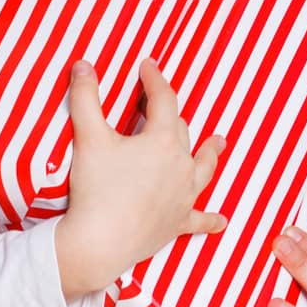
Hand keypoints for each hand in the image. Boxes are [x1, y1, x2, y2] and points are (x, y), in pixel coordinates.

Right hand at [55, 59, 226, 300]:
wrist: (101, 242)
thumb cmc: (96, 189)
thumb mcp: (88, 137)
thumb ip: (86, 97)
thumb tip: (84, 65)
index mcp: (163, 142)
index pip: (164, 100)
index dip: (155, 79)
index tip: (148, 66)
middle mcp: (181, 167)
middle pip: (180, 131)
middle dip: (169, 113)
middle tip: (156, 102)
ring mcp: (183, 197)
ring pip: (203, 169)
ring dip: (210, 155)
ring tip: (219, 144)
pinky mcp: (178, 223)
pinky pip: (200, 220)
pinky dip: (211, 219)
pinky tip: (222, 220)